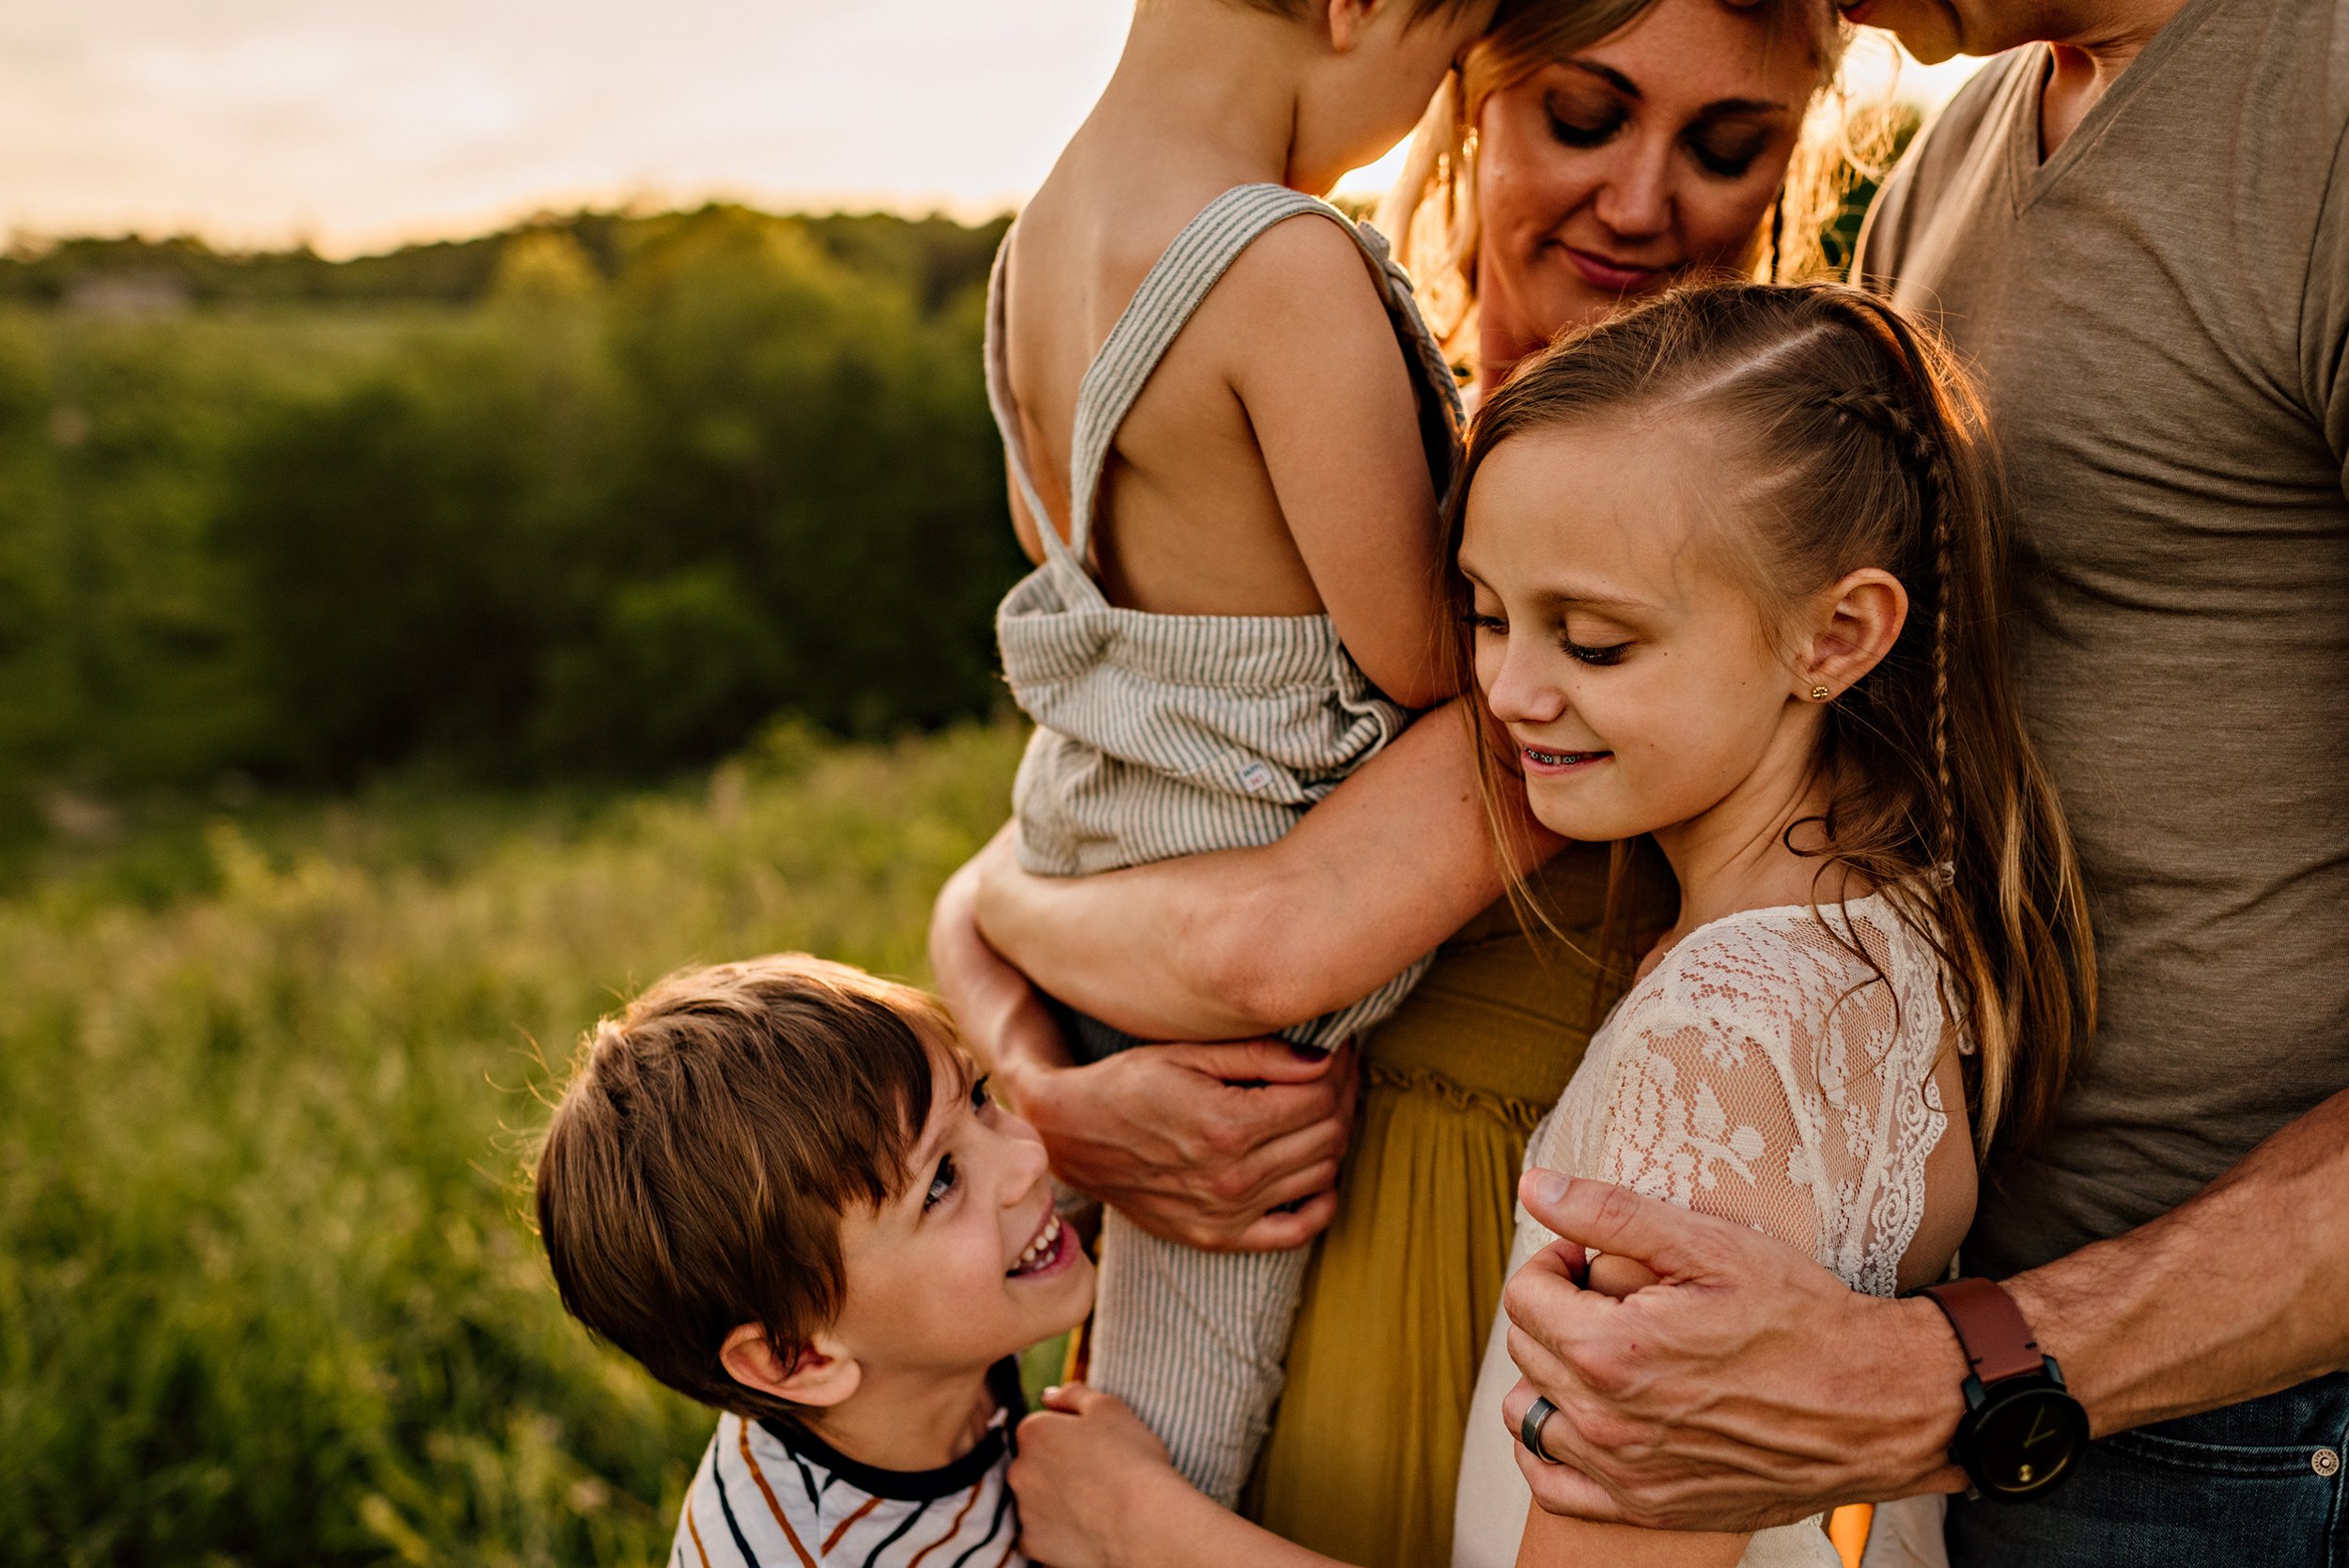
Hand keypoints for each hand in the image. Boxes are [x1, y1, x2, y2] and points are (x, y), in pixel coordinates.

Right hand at [1007, 1037, 1359, 1251]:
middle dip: (1342, 1097)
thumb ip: (1258, 1055)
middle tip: (1334, 1074)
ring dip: (1334, 1138)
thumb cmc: (1127, 1084)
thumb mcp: (1186, 1053)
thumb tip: (1325, 1060)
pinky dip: (1321, 1202)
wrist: (1071, 1137)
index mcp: (1227, 1125)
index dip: (1339, 1067)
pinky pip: (1296, 1230)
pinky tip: (1316, 1172)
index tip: (1338, 1048)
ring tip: (1319, 1109)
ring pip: (1321, 1173)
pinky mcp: (1218, 1237)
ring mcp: (1227, 1213)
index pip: (1320, 1096)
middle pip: (1328, 1134)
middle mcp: (1232, 1177)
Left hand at [1009, 1384, 1184, 1567]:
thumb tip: (1048, 1395)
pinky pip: (1040, 1535)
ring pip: (1036, 1501)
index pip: (1041, 1429)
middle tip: (1096, 1478)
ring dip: (1055, 1502)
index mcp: (1033, 1432)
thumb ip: (1073, 1395)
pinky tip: (1085, 1530)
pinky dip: (1057, 1534)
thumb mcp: (1109, 1408)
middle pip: (1034, 1465)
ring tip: (1094, 1506)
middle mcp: (1019, 1470)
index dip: (1069, 1438)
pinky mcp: (1033, 1544)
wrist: (1144, 1522)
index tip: (1095, 1450)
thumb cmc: (1131, 1459)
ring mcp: (1024, 1510)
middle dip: (1057, 1469)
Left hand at [1498, 1170, 1968, 1531]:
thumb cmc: (1800, 1318)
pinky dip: (1550, 1449)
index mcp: (1614, 1352)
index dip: (1552, 1262)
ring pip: (1529, 1414)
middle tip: (1608, 1295)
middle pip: (1525, 1350)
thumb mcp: (1710, 1244)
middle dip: (1556, 1309)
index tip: (1588, 1259)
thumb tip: (1535, 1188)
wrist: (1873, 1404)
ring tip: (1603, 1349)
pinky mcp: (1649, 1505)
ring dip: (1551, 1374)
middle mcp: (1609, 1422)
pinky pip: (1554, 1486)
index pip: (1522, 1297)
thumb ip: (1609, 1213)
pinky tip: (1583, 1414)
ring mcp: (1626, 1472)